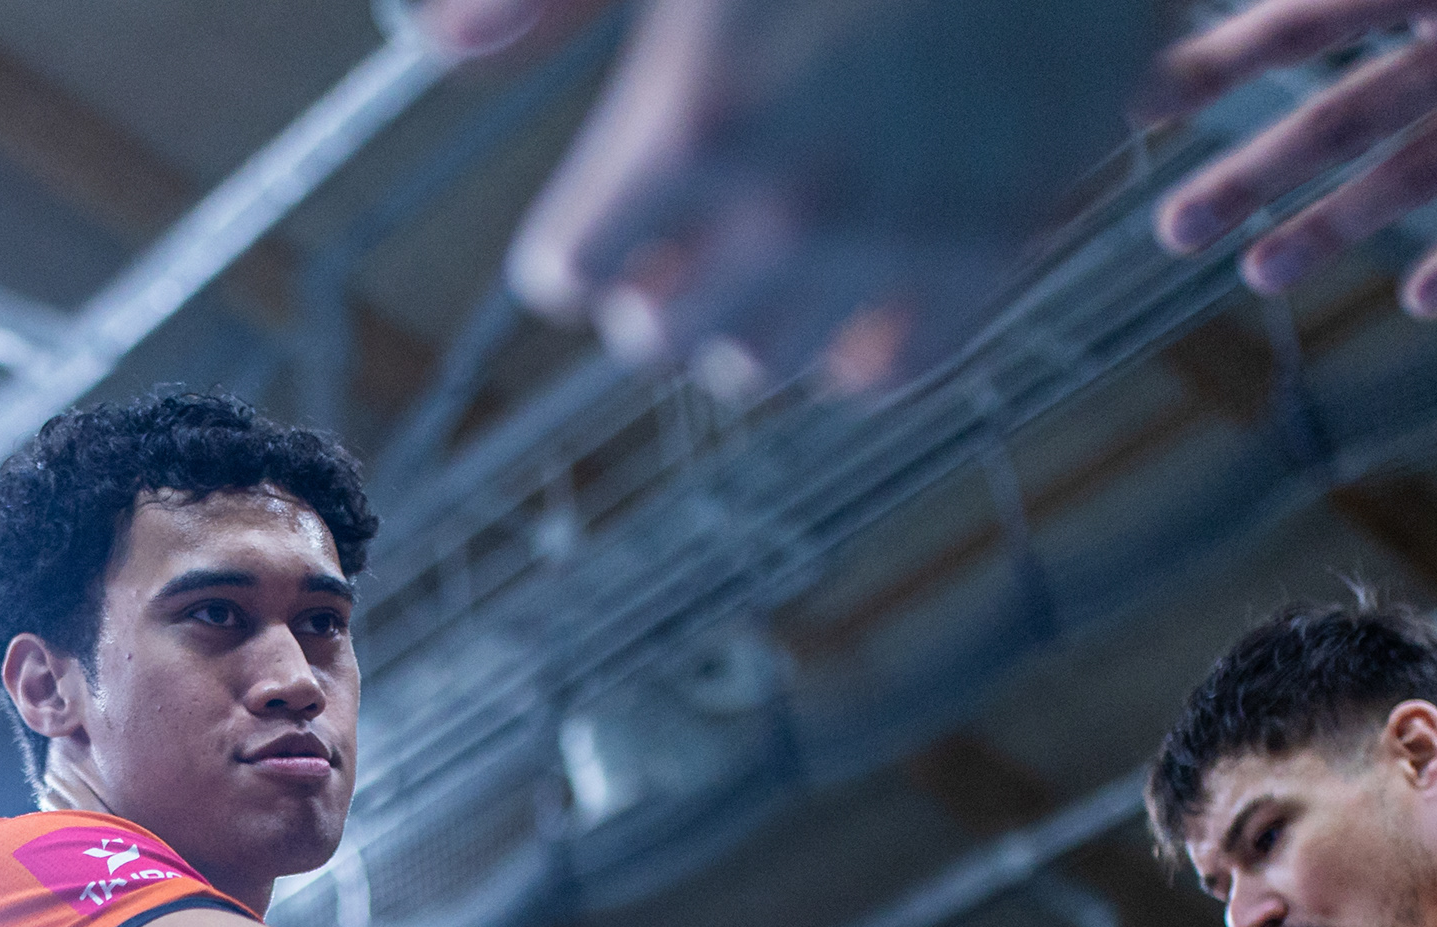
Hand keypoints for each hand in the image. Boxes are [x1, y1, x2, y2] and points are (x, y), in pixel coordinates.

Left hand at [495, 0, 1166, 393]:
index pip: (571, 273)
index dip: (578, 239)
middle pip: (657, 336)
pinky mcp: (999, 243)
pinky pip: (888, 370)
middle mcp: (793, 204)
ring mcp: (899, 235)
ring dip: (743, 318)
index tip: (605, 207)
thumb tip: (437, 48)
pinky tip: (850, 274)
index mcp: (696, 120)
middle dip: (654, 284)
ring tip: (767, 241)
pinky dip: (852, 342)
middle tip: (686, 223)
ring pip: (760, 367)